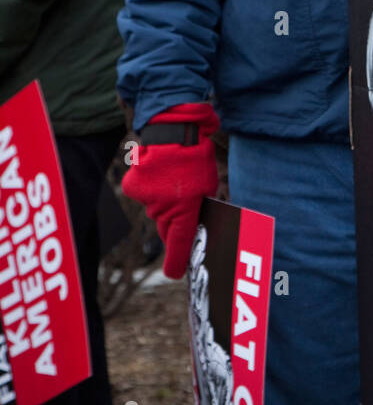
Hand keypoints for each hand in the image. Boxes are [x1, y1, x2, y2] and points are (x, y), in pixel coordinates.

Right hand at [122, 102, 218, 277]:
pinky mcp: (132, 188)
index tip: (174, 274)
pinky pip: (143, 196)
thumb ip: (199, 207)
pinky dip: (148, 188)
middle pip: (167, 228)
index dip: (176, 262)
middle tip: (182, 205)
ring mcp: (146, 200)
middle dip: (174, 224)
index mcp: (185, 210)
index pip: (179, 244)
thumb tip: (191, 223)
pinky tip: (157, 171)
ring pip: (155, 210)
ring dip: (163, 201)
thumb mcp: (207, 185)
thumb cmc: (196, 156)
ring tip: (173, 178)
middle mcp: (163, 210)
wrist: (172, 129)